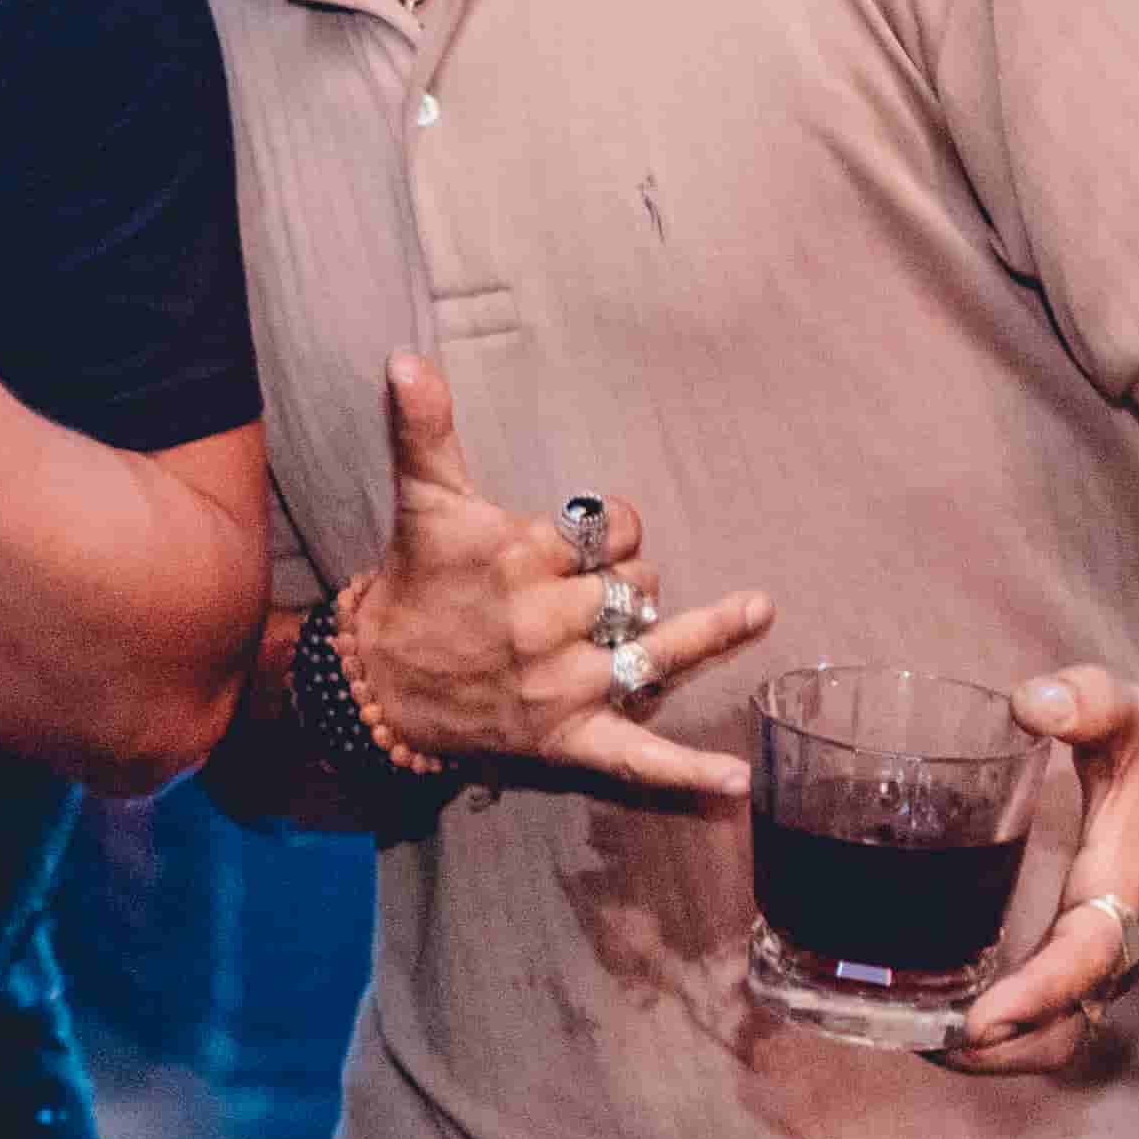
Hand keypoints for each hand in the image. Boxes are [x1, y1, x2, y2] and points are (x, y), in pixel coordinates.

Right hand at [329, 356, 765, 802]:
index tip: (596, 536)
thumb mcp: (425, 500)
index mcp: (520, 558)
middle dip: (631, 580)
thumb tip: (405, 357)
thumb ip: (425, 428)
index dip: (618, 529)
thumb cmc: (414, 582)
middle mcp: (545, 623)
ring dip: (705, 634)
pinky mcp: (566, 738)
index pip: (610, 532)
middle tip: (599, 589)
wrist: (380, 682)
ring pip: (653, 651)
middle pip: (635, 589)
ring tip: (757, 611)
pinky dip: (685, 774)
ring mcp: (560, 685)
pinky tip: (737, 781)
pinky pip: (634, 760)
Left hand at [943, 666, 1138, 1077]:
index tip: (975, 1020)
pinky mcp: (1102, 963)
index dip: (1032, 995)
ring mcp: (1115, 962)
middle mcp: (1122, 941)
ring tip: (919, 1040)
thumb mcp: (1126, 711)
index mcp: (1124, 888)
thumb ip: (1081, 700)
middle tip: (920, 1042)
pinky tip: (947, 1017)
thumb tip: (1029, 700)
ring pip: (1062, 1036)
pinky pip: (1059, 1019)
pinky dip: (1010, 1034)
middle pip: (1067, 1029)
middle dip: (999, 1052)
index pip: (1082, 959)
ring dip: (998, 1054)